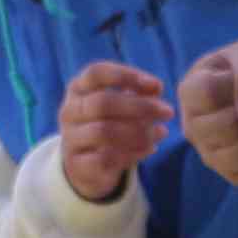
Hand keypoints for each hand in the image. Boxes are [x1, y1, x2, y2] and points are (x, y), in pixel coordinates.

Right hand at [54, 61, 170, 204]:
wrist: (89, 165)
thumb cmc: (111, 123)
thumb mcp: (122, 104)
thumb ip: (139, 93)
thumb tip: (156, 88)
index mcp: (78, 88)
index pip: (96, 73)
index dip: (127, 76)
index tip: (157, 86)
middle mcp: (69, 111)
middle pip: (102, 102)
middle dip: (140, 106)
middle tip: (168, 111)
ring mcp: (70, 139)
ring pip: (103, 131)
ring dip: (138, 131)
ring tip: (161, 131)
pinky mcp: (77, 165)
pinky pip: (106, 158)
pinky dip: (134, 152)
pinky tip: (150, 148)